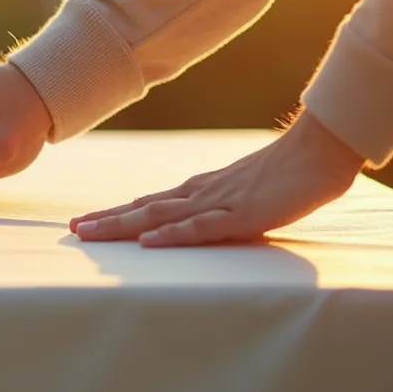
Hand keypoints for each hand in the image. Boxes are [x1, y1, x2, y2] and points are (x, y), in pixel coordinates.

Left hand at [71, 113, 365, 245]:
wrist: (321, 150)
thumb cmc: (289, 173)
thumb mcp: (243, 193)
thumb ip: (219, 206)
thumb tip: (196, 220)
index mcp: (201, 190)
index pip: (149, 203)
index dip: (116, 213)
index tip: (85, 222)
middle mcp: (200, 194)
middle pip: (144, 208)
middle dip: (106, 220)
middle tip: (71, 231)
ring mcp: (219, 202)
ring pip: (160, 216)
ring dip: (122, 225)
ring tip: (90, 233)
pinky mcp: (242, 214)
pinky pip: (201, 227)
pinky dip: (172, 235)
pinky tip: (148, 242)